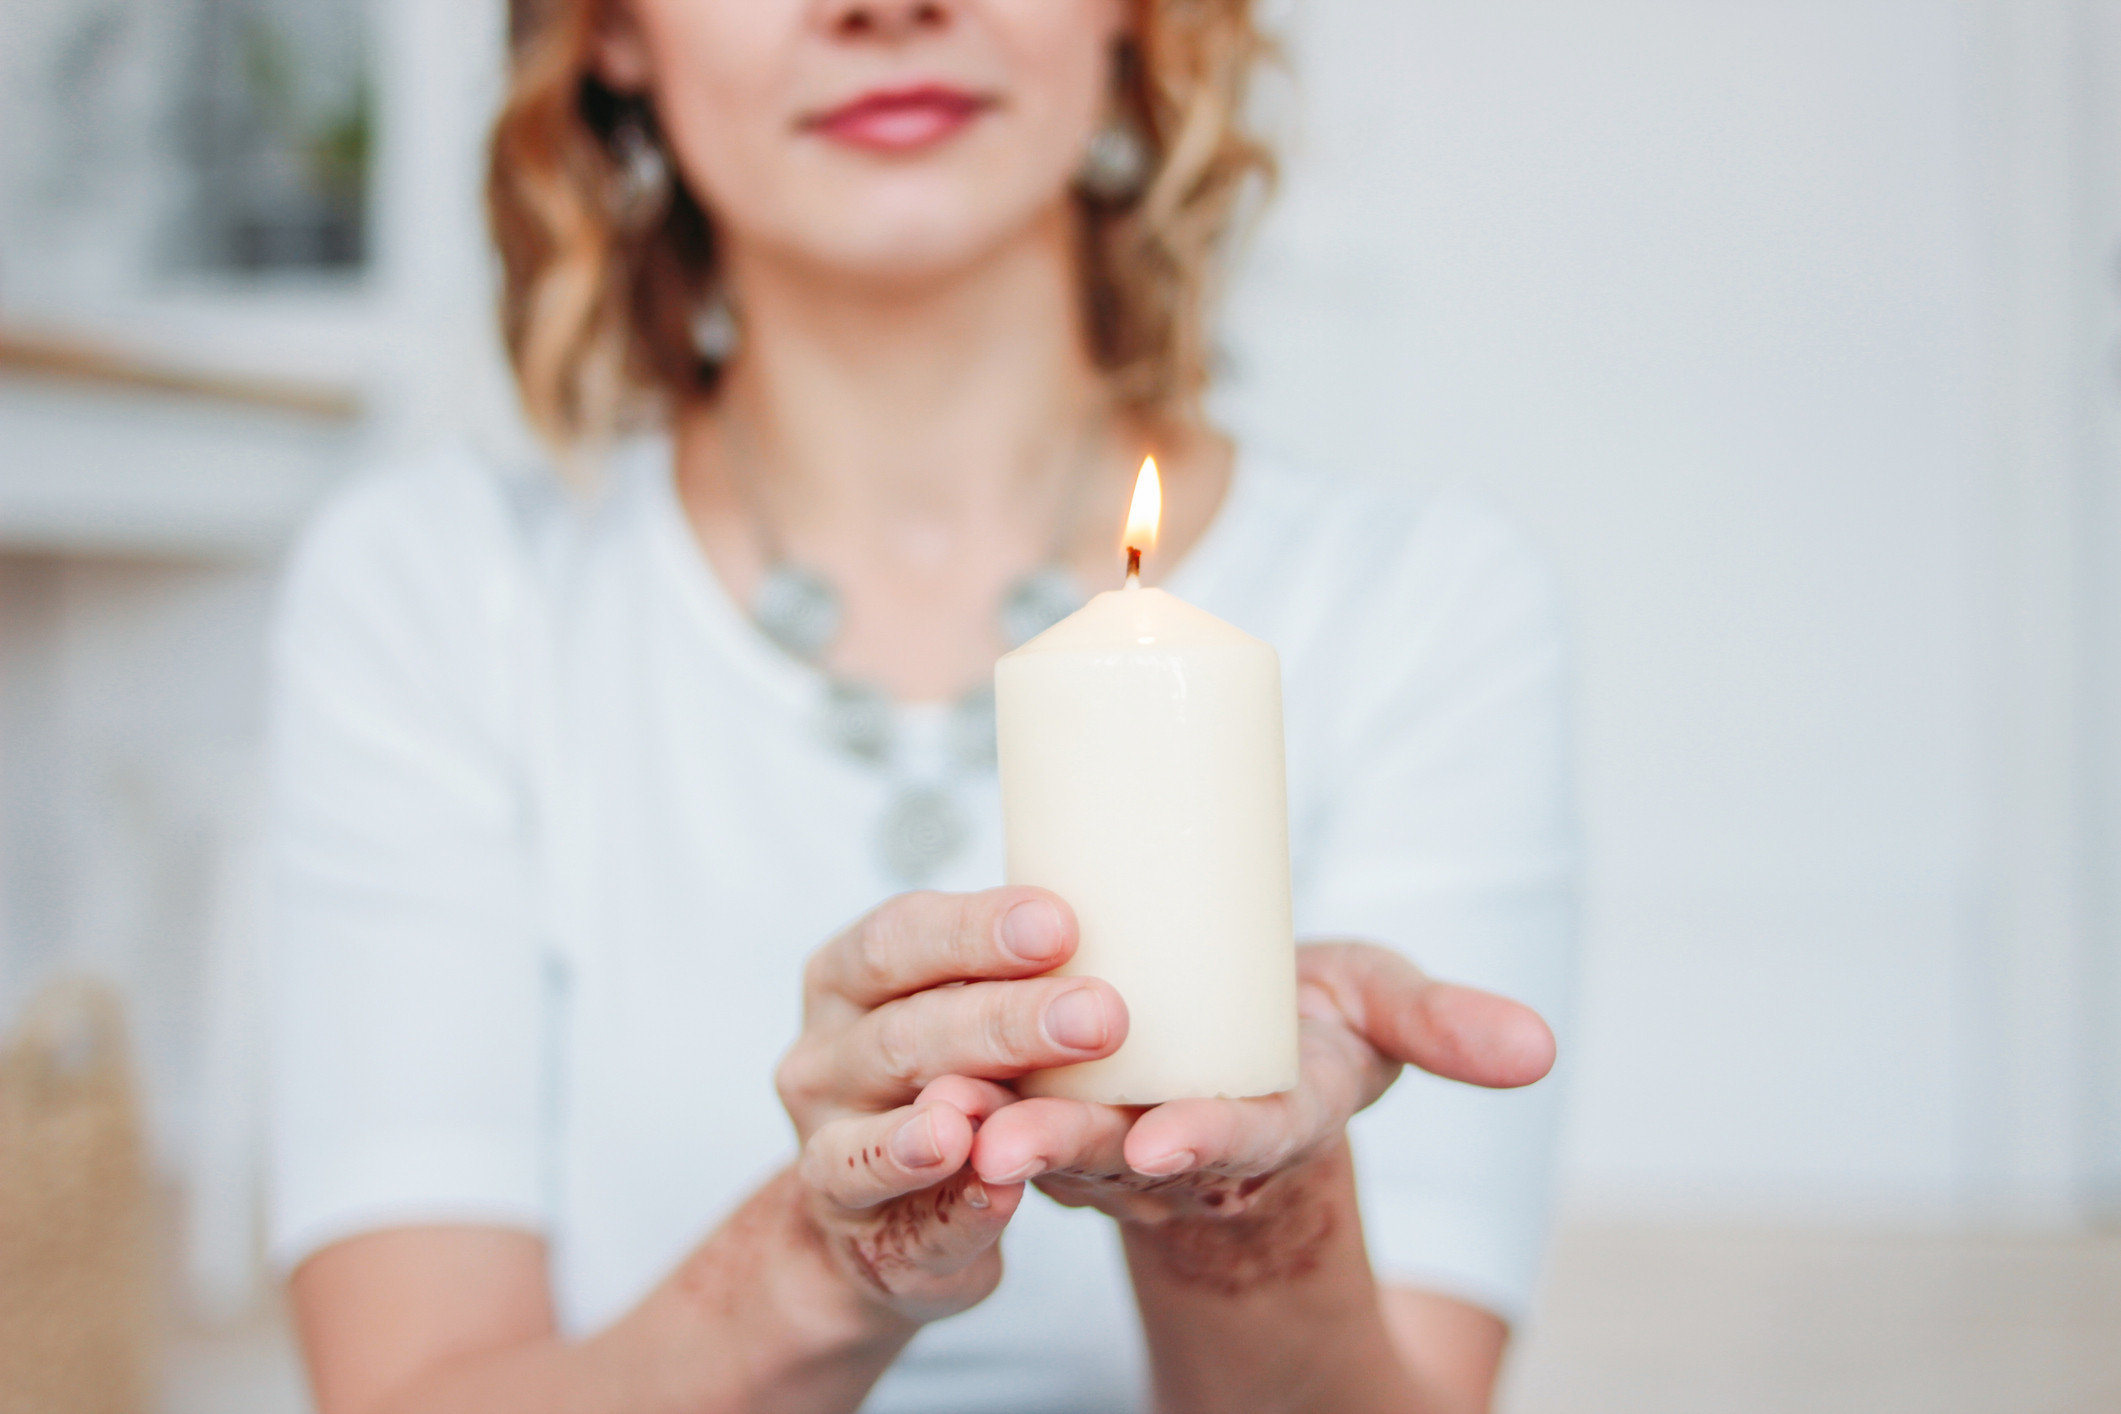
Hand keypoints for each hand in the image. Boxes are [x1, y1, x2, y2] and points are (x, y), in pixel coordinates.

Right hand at [774, 888, 1127, 1323]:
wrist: (885, 1219)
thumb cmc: (943, 1077)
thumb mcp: (958, 1011)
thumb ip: (1009, 978)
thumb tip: (1109, 923)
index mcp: (846, 981)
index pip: (898, 937)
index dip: (975, 929)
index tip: (1062, 925)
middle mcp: (822, 1061)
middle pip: (904, 1031)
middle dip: (1004, 1022)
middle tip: (1100, 1016)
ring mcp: (827, 1153)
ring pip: (883, 1129)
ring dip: (957, 1117)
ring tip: (999, 1105)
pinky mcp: (864, 1242)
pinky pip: (908, 1225)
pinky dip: (957, 1210)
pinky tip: (1000, 1194)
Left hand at [967, 942, 1554, 1223]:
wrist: (1231, 1035)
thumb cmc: (1306, 1018)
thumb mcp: (1376, 1006)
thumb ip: (1445, 1023)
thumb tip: (1539, 1051)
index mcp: (1266, 1119)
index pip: (1242, 1141)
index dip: (1206, 1143)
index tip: (1160, 1144)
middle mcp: (1179, 1143)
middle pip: (1124, 1154)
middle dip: (1072, 1147)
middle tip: (1013, 1142)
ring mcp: (1108, 1134)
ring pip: (1047, 1139)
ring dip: (995, 1132)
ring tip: (947, 1117)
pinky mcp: (1052, 1104)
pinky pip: (1002, 1111)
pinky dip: (962, 1108)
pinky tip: (914, 1085)